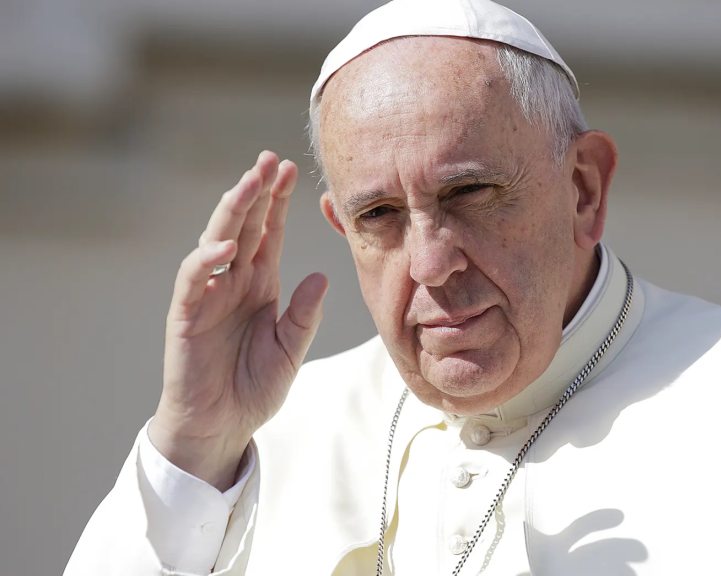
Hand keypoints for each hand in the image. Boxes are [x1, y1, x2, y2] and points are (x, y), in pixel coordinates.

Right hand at [150, 151, 328, 489]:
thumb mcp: (290, 349)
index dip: (277, 202)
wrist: (221, 427)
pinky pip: (193, 280)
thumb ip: (304, 315)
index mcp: (259, 284)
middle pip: (243, 226)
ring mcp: (207, 295)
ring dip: (231, 211)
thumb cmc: (253, 388)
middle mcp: (232, 282)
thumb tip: (321, 276)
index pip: (269, 233)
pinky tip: (226, 246)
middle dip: (255, 192)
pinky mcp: (186, 315)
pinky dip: (207, 261)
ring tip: (249, 183)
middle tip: (270, 159)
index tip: (291, 169)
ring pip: (216, 241)